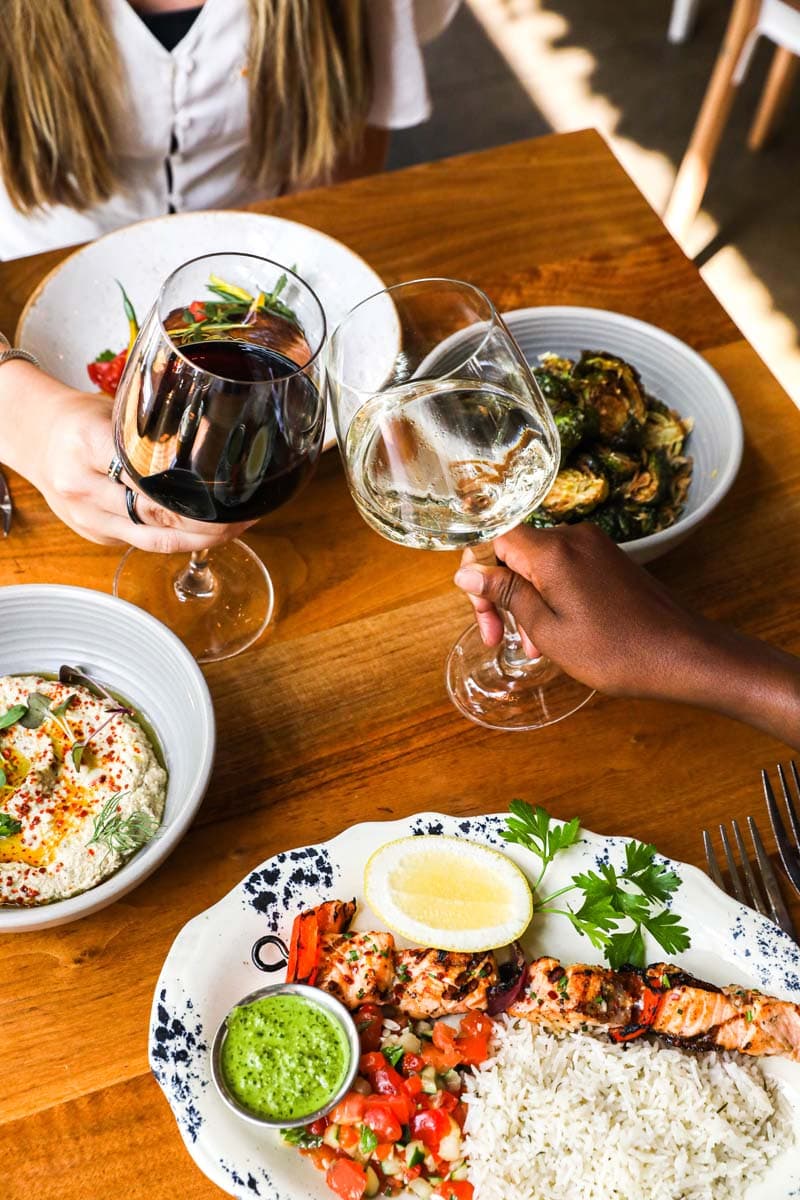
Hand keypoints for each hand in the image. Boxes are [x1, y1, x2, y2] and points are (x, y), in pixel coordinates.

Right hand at [4, 367, 251, 549]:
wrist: (37, 440)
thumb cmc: (81, 420)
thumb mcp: (115, 411)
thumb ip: (156, 430)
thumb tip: (214, 436)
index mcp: (87, 442)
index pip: (145, 475)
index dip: (187, 491)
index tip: (223, 491)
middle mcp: (81, 485)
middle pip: (152, 515)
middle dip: (203, 522)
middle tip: (239, 517)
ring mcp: (86, 517)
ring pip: (150, 540)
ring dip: (196, 540)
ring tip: (231, 530)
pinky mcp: (95, 535)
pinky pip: (142, 543)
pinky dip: (176, 540)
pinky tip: (203, 532)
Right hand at [453, 523, 709, 699]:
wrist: (683, 655)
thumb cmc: (614, 651)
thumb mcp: (548, 629)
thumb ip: (506, 594)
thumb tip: (467, 573)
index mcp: (553, 551)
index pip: (494, 538)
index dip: (478, 573)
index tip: (484, 615)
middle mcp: (574, 537)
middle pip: (515, 551)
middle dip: (501, 594)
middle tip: (500, 639)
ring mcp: (596, 546)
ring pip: (540, 564)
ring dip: (527, 601)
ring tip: (535, 646)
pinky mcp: (610, 560)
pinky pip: (565, 568)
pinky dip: (552, 596)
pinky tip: (558, 632)